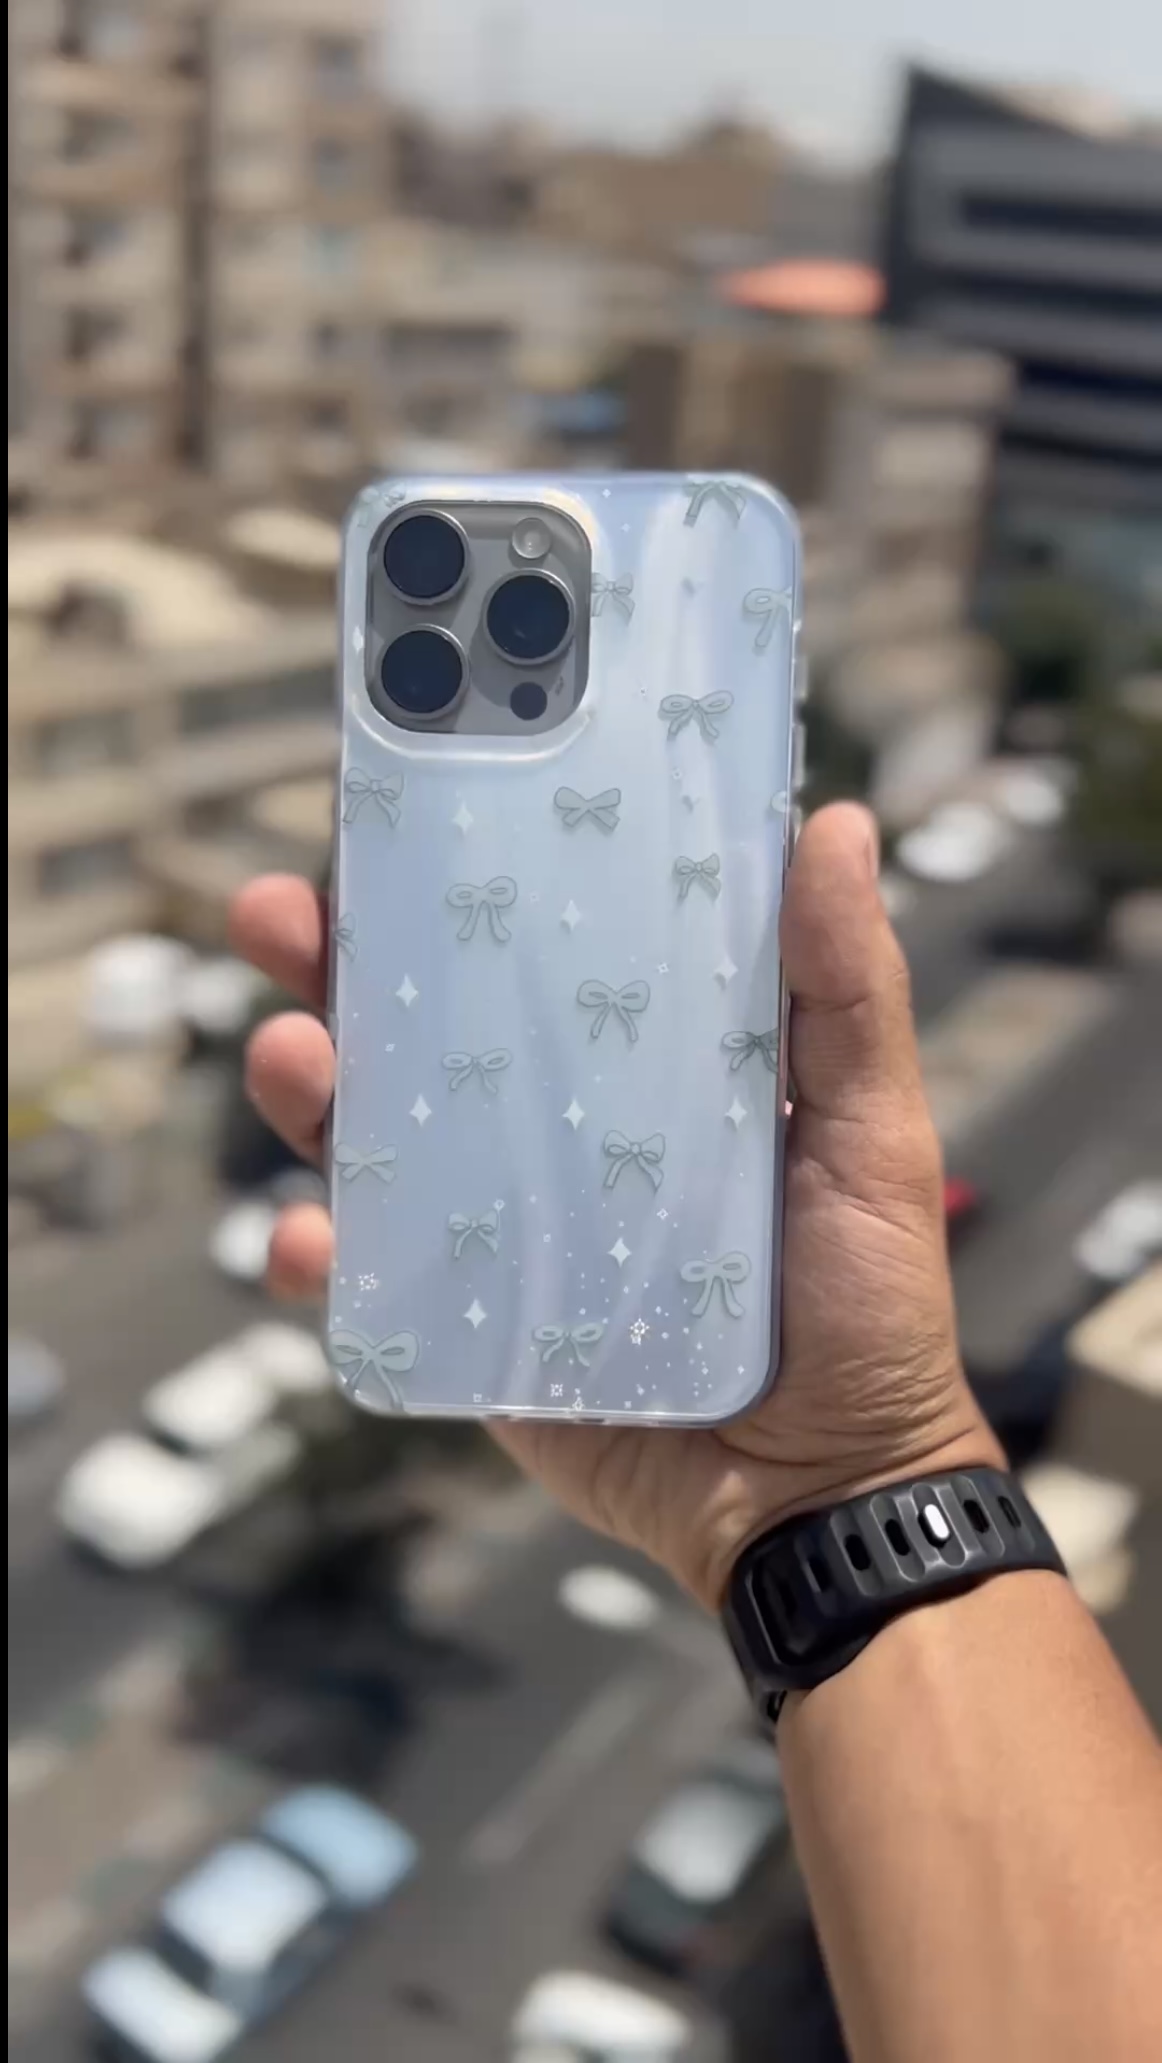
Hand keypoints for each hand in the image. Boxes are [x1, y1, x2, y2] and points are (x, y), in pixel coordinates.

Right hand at [230, 803, 999, 1610]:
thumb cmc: (864, 1303)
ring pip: (371, 1137)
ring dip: (307, 1087)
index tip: (397, 809)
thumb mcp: (873, 1131)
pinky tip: (305, 1238)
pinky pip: (371, 1281)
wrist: (823, 1494)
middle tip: (278, 915)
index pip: (533, 946)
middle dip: (334, 960)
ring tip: (290, 1056)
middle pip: (422, 1023)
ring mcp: (502, 1226)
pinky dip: (322, 1256)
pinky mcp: (468, 1325)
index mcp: (643, 1062)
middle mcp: (557, 1128)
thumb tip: (841, 827)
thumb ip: (849, 992)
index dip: (459, 878)